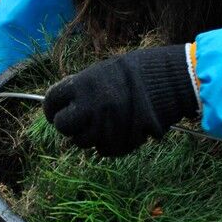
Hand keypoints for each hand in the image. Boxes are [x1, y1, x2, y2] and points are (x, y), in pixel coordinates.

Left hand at [43, 45, 198, 156]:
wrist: (171, 81)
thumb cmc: (137, 72)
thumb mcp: (103, 72)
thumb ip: (82, 89)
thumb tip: (65, 104)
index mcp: (82, 84)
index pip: (51, 101)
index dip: (52, 109)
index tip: (55, 112)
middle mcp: (89, 106)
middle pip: (63, 126)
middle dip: (68, 126)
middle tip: (78, 122)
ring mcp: (103, 125)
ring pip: (82, 142)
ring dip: (89, 135)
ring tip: (105, 123)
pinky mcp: (118, 141)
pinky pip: (103, 150)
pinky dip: (108, 144)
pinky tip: (119, 130)